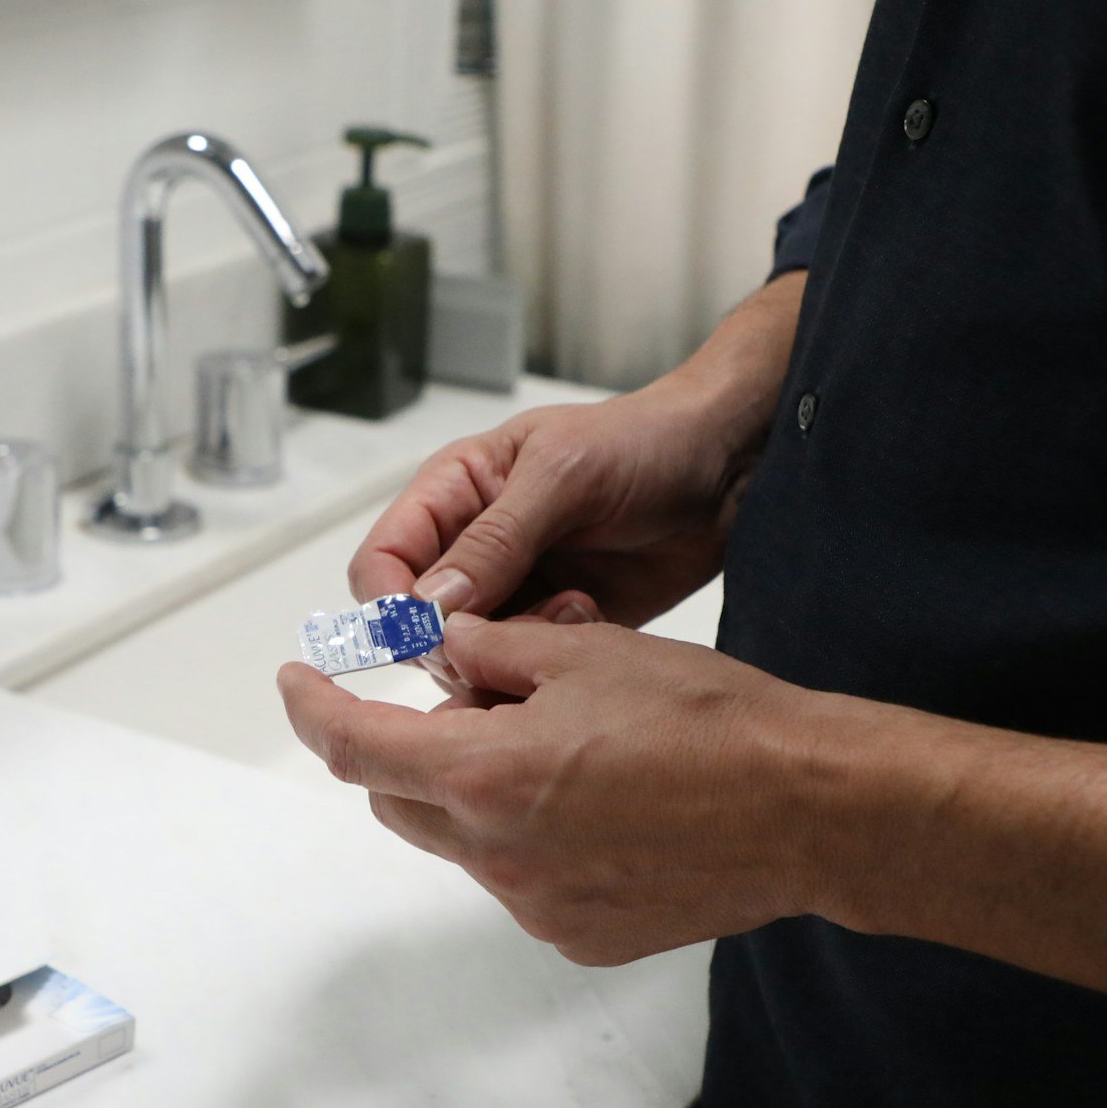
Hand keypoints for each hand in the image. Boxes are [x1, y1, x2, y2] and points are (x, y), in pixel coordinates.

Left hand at [277, 612, 851, 965]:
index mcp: (483, 775)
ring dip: (483, 795)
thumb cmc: (711, 723)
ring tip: (571, 751)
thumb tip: (444, 651)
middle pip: (400, 800)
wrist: (808, 808)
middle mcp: (496, 854)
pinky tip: (605, 808)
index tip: (298, 684)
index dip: (313, 709)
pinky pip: (525, 882)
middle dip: (410, 750)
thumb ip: (490, 655)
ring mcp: (537, 907)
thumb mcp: (584, 654)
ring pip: (466, 842)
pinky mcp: (580, 936)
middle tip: (477, 703)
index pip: (354, 747)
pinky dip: (535, 841)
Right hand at [348, 270, 803, 627]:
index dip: (391, 607)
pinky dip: (545, 658)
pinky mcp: (553, 623)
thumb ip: (494, 540)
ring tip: (572, 611)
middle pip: (415, 624)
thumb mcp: (562, 476)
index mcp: (451, 493)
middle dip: (454, 640)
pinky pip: (520, 665)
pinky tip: (590, 620)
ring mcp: (511, 589)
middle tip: (507, 635)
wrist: (725, 468)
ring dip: (509, 649)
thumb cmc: (642, 442)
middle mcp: (469, 547)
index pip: (380, 564)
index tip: (428, 634)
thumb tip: (427, 605)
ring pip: (466, 654)